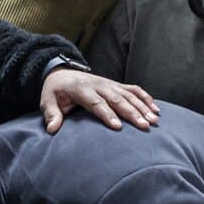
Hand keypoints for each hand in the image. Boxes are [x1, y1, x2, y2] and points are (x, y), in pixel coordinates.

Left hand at [38, 66, 156, 133]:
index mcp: (81, 88)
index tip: (118, 127)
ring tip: (154, 120)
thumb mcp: (47, 101)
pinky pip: (133, 90)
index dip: (107, 114)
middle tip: (144, 126)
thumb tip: (52, 129)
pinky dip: (146, 98)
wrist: (61, 74)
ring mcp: (109, 83)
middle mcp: (99, 84)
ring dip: (143, 107)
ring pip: (129, 94)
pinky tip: (156, 109)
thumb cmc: (55, 92)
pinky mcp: (116, 84)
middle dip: (132, 113)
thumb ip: (51, 114)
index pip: (96, 103)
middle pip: (117, 99)